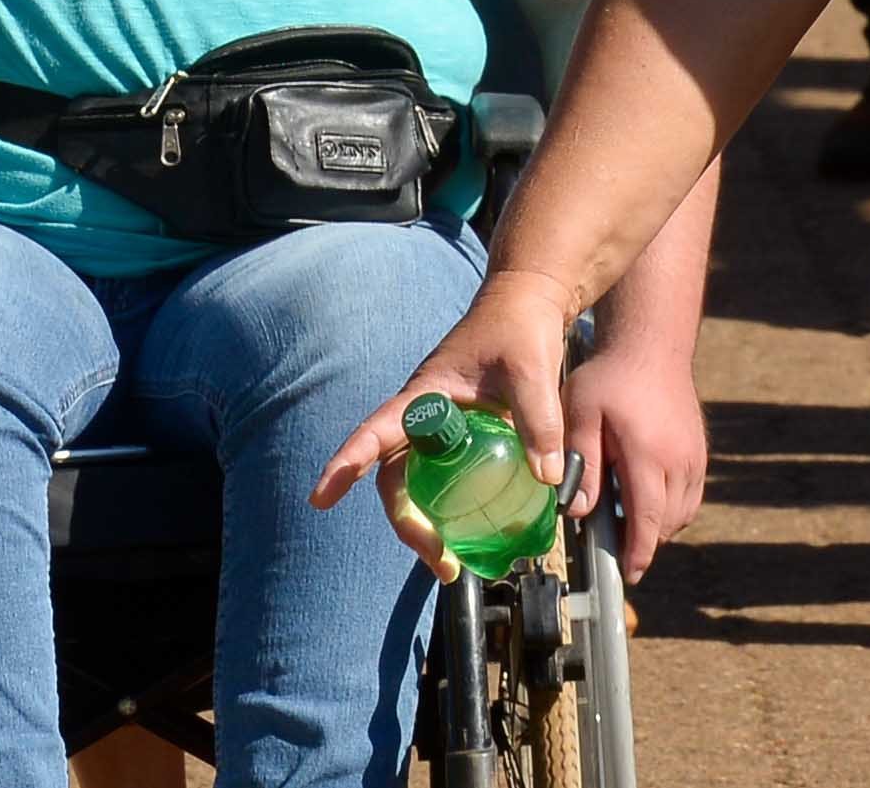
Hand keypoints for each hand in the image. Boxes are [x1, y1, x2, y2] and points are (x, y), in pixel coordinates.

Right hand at [315, 268, 582, 582]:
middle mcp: (424, 418)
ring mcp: (442, 431)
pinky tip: (476, 536)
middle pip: (396, 479)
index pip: (376, 433)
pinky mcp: (463, 440)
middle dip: (406, 524)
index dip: (347, 464)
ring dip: (427, 527)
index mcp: (425, 396)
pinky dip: (452, 512)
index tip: (322, 496)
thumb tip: (546, 479)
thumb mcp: (531, 369)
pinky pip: (446, 482)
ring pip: (417, 487)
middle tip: (439, 561)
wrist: (530, 306)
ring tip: (453, 564)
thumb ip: (539, 420)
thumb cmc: (520, 328)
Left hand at [559, 325, 710, 575]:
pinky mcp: (699, 450)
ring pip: (683, 511)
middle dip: (645, 541)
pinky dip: (673, 508)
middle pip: (668, 522)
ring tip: (629, 524)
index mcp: (648, 452)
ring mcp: (695, 455)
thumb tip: (578, 509)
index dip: (639, 551)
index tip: (630, 574)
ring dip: (659, 526)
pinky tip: (648, 500)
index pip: (648, 518)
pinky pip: (691, 494)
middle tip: (616, 546)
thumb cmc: (610, 377)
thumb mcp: (582, 411)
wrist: (651, 345)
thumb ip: (581, 459)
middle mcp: (679, 459)